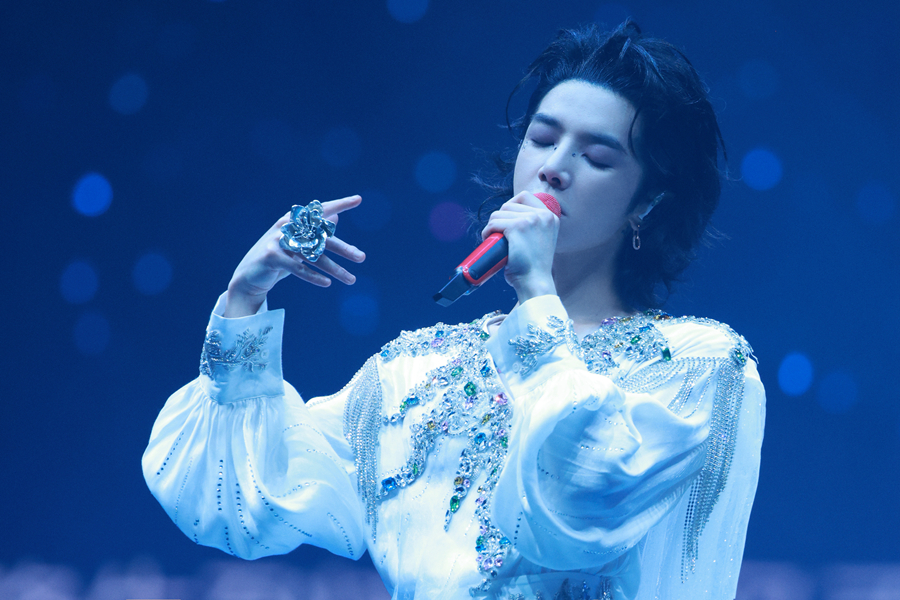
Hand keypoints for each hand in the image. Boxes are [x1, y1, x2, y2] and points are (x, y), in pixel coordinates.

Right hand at [224, 195, 365, 317]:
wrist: (250, 275)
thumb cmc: (279, 257)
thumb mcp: (299, 243)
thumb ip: (316, 230)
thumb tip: (336, 216)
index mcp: (295, 220)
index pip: (320, 210)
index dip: (339, 204)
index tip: (358, 199)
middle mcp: (287, 226)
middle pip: (322, 237)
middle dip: (344, 248)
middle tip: (362, 258)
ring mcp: (277, 240)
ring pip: (313, 255)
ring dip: (334, 269)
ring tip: (351, 279)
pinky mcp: (271, 256)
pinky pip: (297, 267)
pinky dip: (313, 276)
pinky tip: (327, 283)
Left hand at [480, 191, 558, 302]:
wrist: (535, 281)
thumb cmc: (533, 267)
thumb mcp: (540, 240)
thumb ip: (533, 226)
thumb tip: (510, 214)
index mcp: (551, 217)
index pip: (525, 196)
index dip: (510, 205)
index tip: (505, 220)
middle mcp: (543, 215)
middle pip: (508, 204)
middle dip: (499, 218)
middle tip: (499, 234)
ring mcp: (531, 220)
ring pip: (499, 213)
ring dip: (492, 226)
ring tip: (494, 240)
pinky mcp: (518, 227)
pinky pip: (493, 223)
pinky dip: (487, 232)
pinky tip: (489, 240)